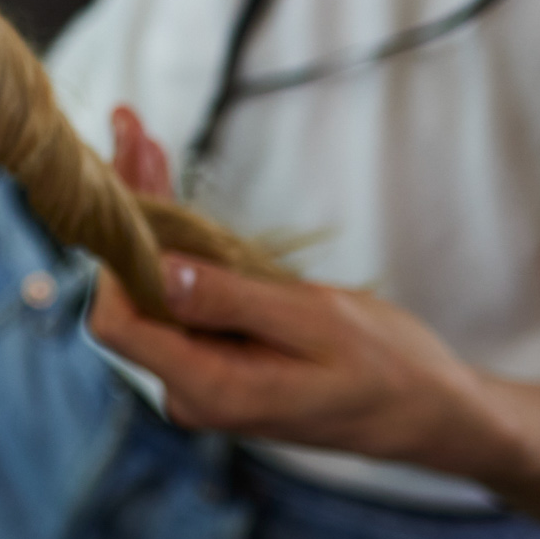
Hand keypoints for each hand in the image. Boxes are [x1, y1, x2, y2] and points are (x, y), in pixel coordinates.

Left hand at [89, 106, 517, 480]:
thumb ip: (232, 301)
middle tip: (128, 128)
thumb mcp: (316, 323)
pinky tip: (160, 172)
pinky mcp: (213, 349)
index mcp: (210, 388)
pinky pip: (180, 287)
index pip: (119, 324)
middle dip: (127, 213)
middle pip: (128, 293)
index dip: (113, 257)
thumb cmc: (386, 369)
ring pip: (150, 282)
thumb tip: (160, 272)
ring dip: (147, 211)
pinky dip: (173, 232)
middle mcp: (189, 385)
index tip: (124, 191)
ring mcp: (198, 369)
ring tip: (135, 132)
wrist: (427, 410)